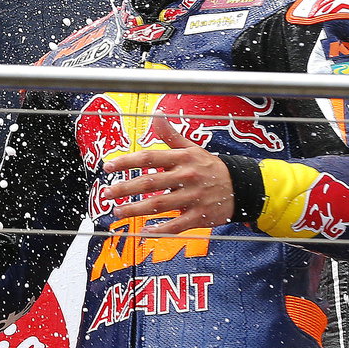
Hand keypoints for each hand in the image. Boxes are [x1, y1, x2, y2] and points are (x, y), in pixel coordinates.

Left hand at [100, 118, 234, 232]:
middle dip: (125, 188)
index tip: (108, 166)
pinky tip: (144, 231)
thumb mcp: (192, 148)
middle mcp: (186, 176)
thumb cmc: (209, 167)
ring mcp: (193, 197)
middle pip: (150, 182)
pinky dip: (160, 230)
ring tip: (117, 212)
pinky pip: (177, 225)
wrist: (242, 186)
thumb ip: (171, 136)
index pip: (149, 157)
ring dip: (135, 210)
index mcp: (182, 159)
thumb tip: (157, 116)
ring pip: (159, 205)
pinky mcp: (199, 215)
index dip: (127, 161)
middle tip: (106, 193)